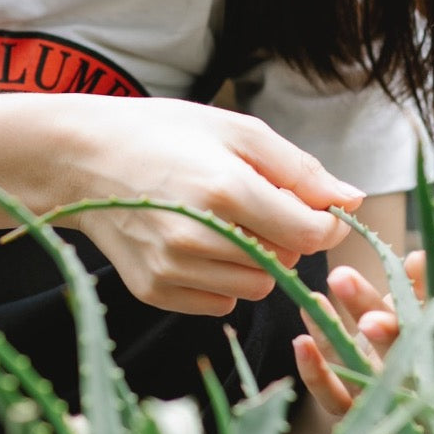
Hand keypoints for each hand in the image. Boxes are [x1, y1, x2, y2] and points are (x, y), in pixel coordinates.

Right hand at [54, 98, 363, 316]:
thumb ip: (298, 168)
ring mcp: (173, 268)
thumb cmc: (163, 133)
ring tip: (220, 222)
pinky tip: (195, 243)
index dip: (323, 223)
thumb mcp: (234, 130)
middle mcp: (199, 236)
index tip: (313, 207)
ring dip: (253, 261)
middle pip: (284, 264)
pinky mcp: (154, 290)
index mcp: (226, 188)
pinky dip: (220, 280)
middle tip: (249, 203)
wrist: (81, 157)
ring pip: (253, 289)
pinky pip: (218, 303)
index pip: (309, 234)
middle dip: (282, 238)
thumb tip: (353, 201)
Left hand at [292, 237, 433, 416]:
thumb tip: (416, 266)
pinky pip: (336, 395)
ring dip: (346, 343)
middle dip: (392, 347)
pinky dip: (318, 364)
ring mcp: (402, 399)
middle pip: (417, 374)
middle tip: (370, 321)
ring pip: (370, 384)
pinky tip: (307, 321)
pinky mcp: (364, 400)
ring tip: (324, 300)